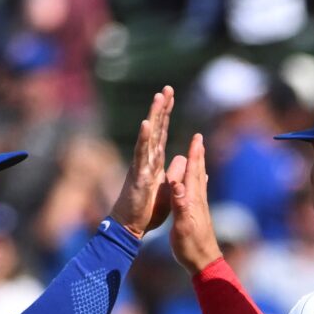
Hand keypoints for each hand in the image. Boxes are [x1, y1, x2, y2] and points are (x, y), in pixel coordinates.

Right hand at [108, 86, 176, 237]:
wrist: (130, 225)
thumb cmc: (147, 208)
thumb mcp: (167, 188)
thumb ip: (174, 171)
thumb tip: (183, 158)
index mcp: (155, 161)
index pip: (162, 133)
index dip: (166, 115)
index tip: (170, 96)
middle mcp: (147, 159)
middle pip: (156, 129)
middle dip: (161, 108)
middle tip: (167, 88)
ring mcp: (141, 165)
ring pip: (149, 136)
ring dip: (154, 116)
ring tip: (158, 98)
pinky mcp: (138, 175)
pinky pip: (141, 155)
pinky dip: (144, 139)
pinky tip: (147, 125)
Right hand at [167, 133, 219, 273]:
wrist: (204, 262)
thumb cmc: (190, 247)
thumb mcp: (182, 226)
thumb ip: (180, 204)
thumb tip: (177, 184)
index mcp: (192, 201)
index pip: (192, 173)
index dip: (194, 155)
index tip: (196, 137)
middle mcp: (198, 201)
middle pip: (198, 173)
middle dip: (198, 155)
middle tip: (199, 138)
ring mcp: (200, 207)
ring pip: (199, 180)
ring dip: (198, 164)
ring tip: (198, 153)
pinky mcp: (199, 214)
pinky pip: (198, 191)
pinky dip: (197, 180)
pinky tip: (200, 180)